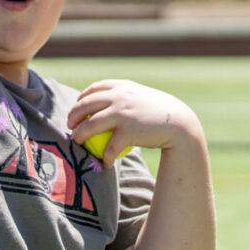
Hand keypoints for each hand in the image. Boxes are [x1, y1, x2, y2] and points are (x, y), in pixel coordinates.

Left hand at [67, 80, 205, 168]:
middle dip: (73, 116)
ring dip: (79, 135)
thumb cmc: (160, 112)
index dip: (81, 98)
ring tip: (77, 142)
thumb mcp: (141, 97)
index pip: (94, 88)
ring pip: (90, 126)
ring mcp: (122, 114)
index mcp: (122, 87)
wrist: (179, 123)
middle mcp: (119, 97)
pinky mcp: (128, 132)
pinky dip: (105, 156)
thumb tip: (107, 105)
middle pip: (85, 105)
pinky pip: (109, 147)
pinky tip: (105, 162)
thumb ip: (125, 97)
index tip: (77, 107)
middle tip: (70, 126)